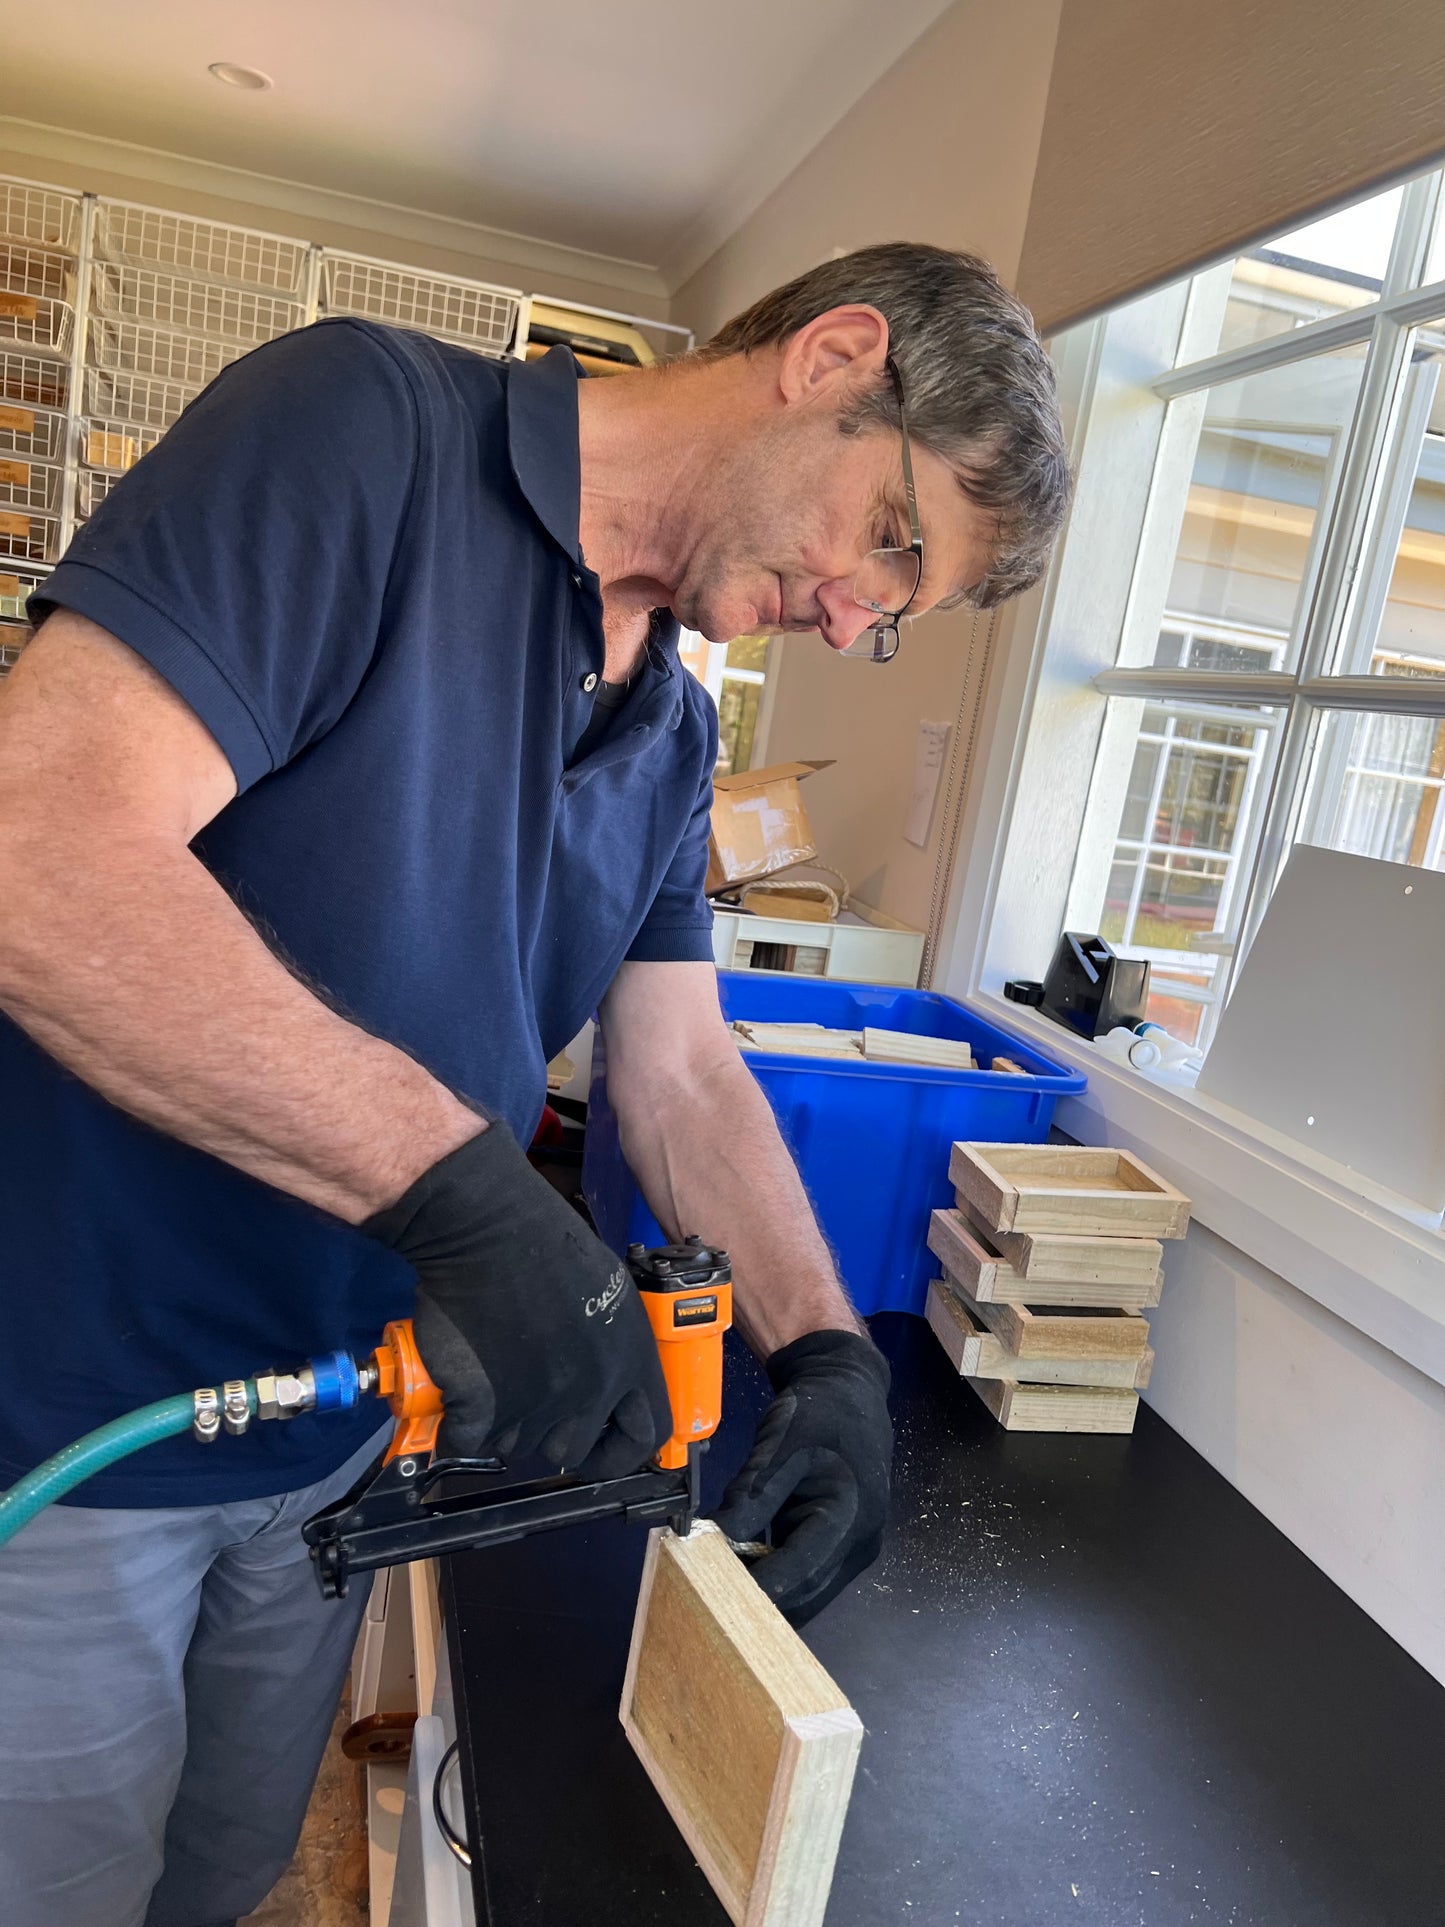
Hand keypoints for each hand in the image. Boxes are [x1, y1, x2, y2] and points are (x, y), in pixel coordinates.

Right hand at [362, 1124, 671, 1475]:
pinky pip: (469, 1441)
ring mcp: (538, 1403)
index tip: (602, 1445)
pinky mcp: (484, 1407)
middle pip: (576, 1448)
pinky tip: (459, 1386)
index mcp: (630, 1358)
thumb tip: (603, 1382)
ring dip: (503, 1422)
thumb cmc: (544, 1242)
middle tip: (529, 1401)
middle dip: (552, 1434)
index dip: (625, 1447)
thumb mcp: (608, 1291)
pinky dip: (459, 1422)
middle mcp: (592, 1388)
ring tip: (493, 1373)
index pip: (650, 1432)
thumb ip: (612, 1346)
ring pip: (520, 1445)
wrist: (483, 1226)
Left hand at [713, 1329, 890, 1624]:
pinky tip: (747, 1570)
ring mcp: (857, 1549)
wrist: (849, 1392)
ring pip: (808, 1593)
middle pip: (806, 1592)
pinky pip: (810, 1576)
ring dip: (769, 1593)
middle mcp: (862, 1542)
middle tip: (708, 1593)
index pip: (800, 1568)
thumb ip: (749, 1498)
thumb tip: (712, 1541)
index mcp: (851, 1513)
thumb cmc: (818, 1414)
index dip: (757, 1586)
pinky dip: (780, 1577)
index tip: (713, 1594)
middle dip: (759, 1597)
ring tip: (722, 1583)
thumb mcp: (777, 1447)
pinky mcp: (845, 1548)